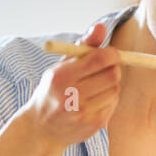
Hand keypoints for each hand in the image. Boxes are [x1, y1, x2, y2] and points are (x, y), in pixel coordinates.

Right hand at [20, 21, 122, 149]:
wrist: (41, 128)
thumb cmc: (53, 91)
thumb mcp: (61, 66)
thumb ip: (83, 46)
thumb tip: (101, 27)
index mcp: (60, 77)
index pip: (99, 59)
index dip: (112, 54)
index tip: (111, 54)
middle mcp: (70, 96)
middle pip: (112, 75)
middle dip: (113, 69)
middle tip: (105, 69)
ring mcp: (82, 113)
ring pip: (115, 89)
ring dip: (110, 85)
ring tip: (95, 88)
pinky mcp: (93, 125)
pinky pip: (113, 104)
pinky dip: (108, 100)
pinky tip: (94, 102)